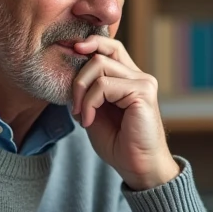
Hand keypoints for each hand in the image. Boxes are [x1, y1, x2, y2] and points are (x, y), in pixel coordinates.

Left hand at [70, 35, 178, 189]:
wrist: (138, 167)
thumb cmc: (119, 144)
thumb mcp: (96, 112)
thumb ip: (88, 91)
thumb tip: (70, 71)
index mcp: (129, 79)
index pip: (110, 48)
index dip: (91, 44)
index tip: (71, 51)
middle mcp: (139, 76)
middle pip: (100, 53)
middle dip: (78, 78)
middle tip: (74, 106)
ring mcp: (143, 82)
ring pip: (99, 65)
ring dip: (81, 91)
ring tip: (83, 115)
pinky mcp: (143, 92)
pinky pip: (104, 85)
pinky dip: (89, 103)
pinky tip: (90, 120)